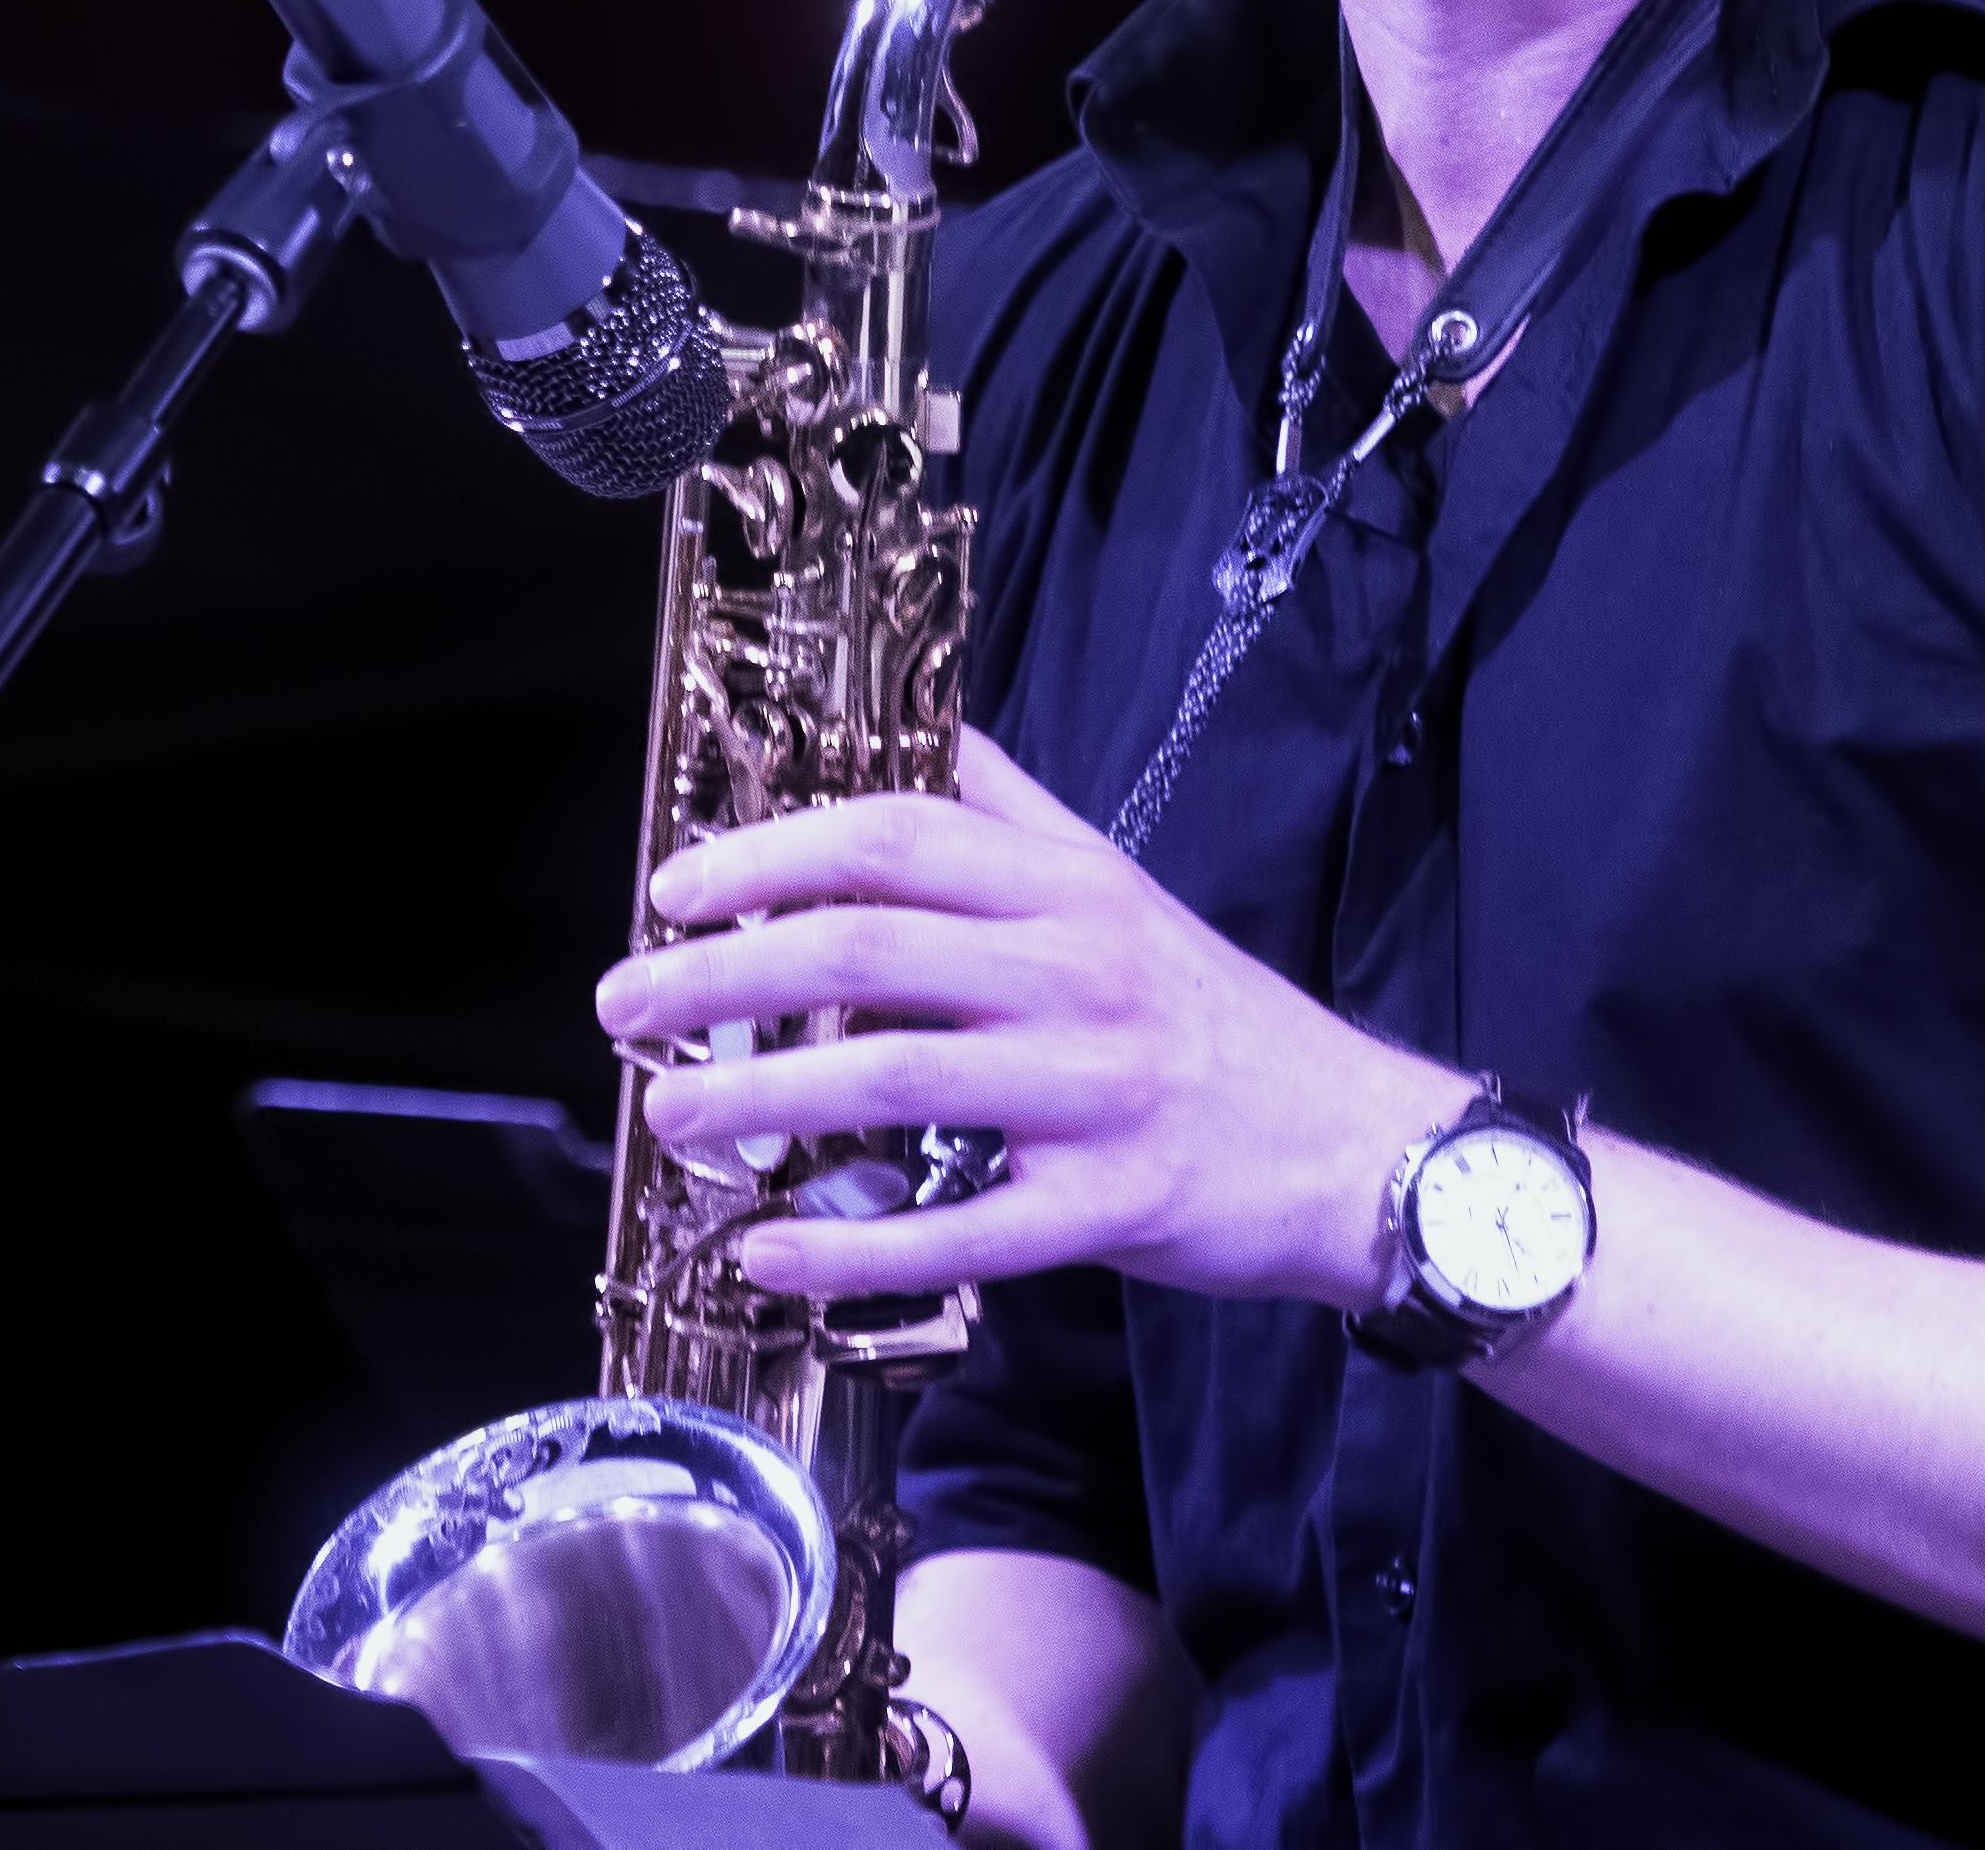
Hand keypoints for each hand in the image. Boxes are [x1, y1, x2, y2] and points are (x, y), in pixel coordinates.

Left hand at [591, 729, 1462, 1304]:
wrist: (1356, 1143)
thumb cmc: (1211, 1014)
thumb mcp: (1118, 883)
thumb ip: (1012, 812)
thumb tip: (913, 731)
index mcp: (1068, 884)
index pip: (896, 834)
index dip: (771, 854)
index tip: (675, 887)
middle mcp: (1076, 970)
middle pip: (869, 952)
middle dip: (724, 975)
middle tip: (628, 1004)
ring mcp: (1094, 1089)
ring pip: (896, 1083)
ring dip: (762, 1101)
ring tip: (670, 1113)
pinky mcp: (1111, 1203)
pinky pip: (960, 1231)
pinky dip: (851, 1246)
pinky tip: (769, 1252)